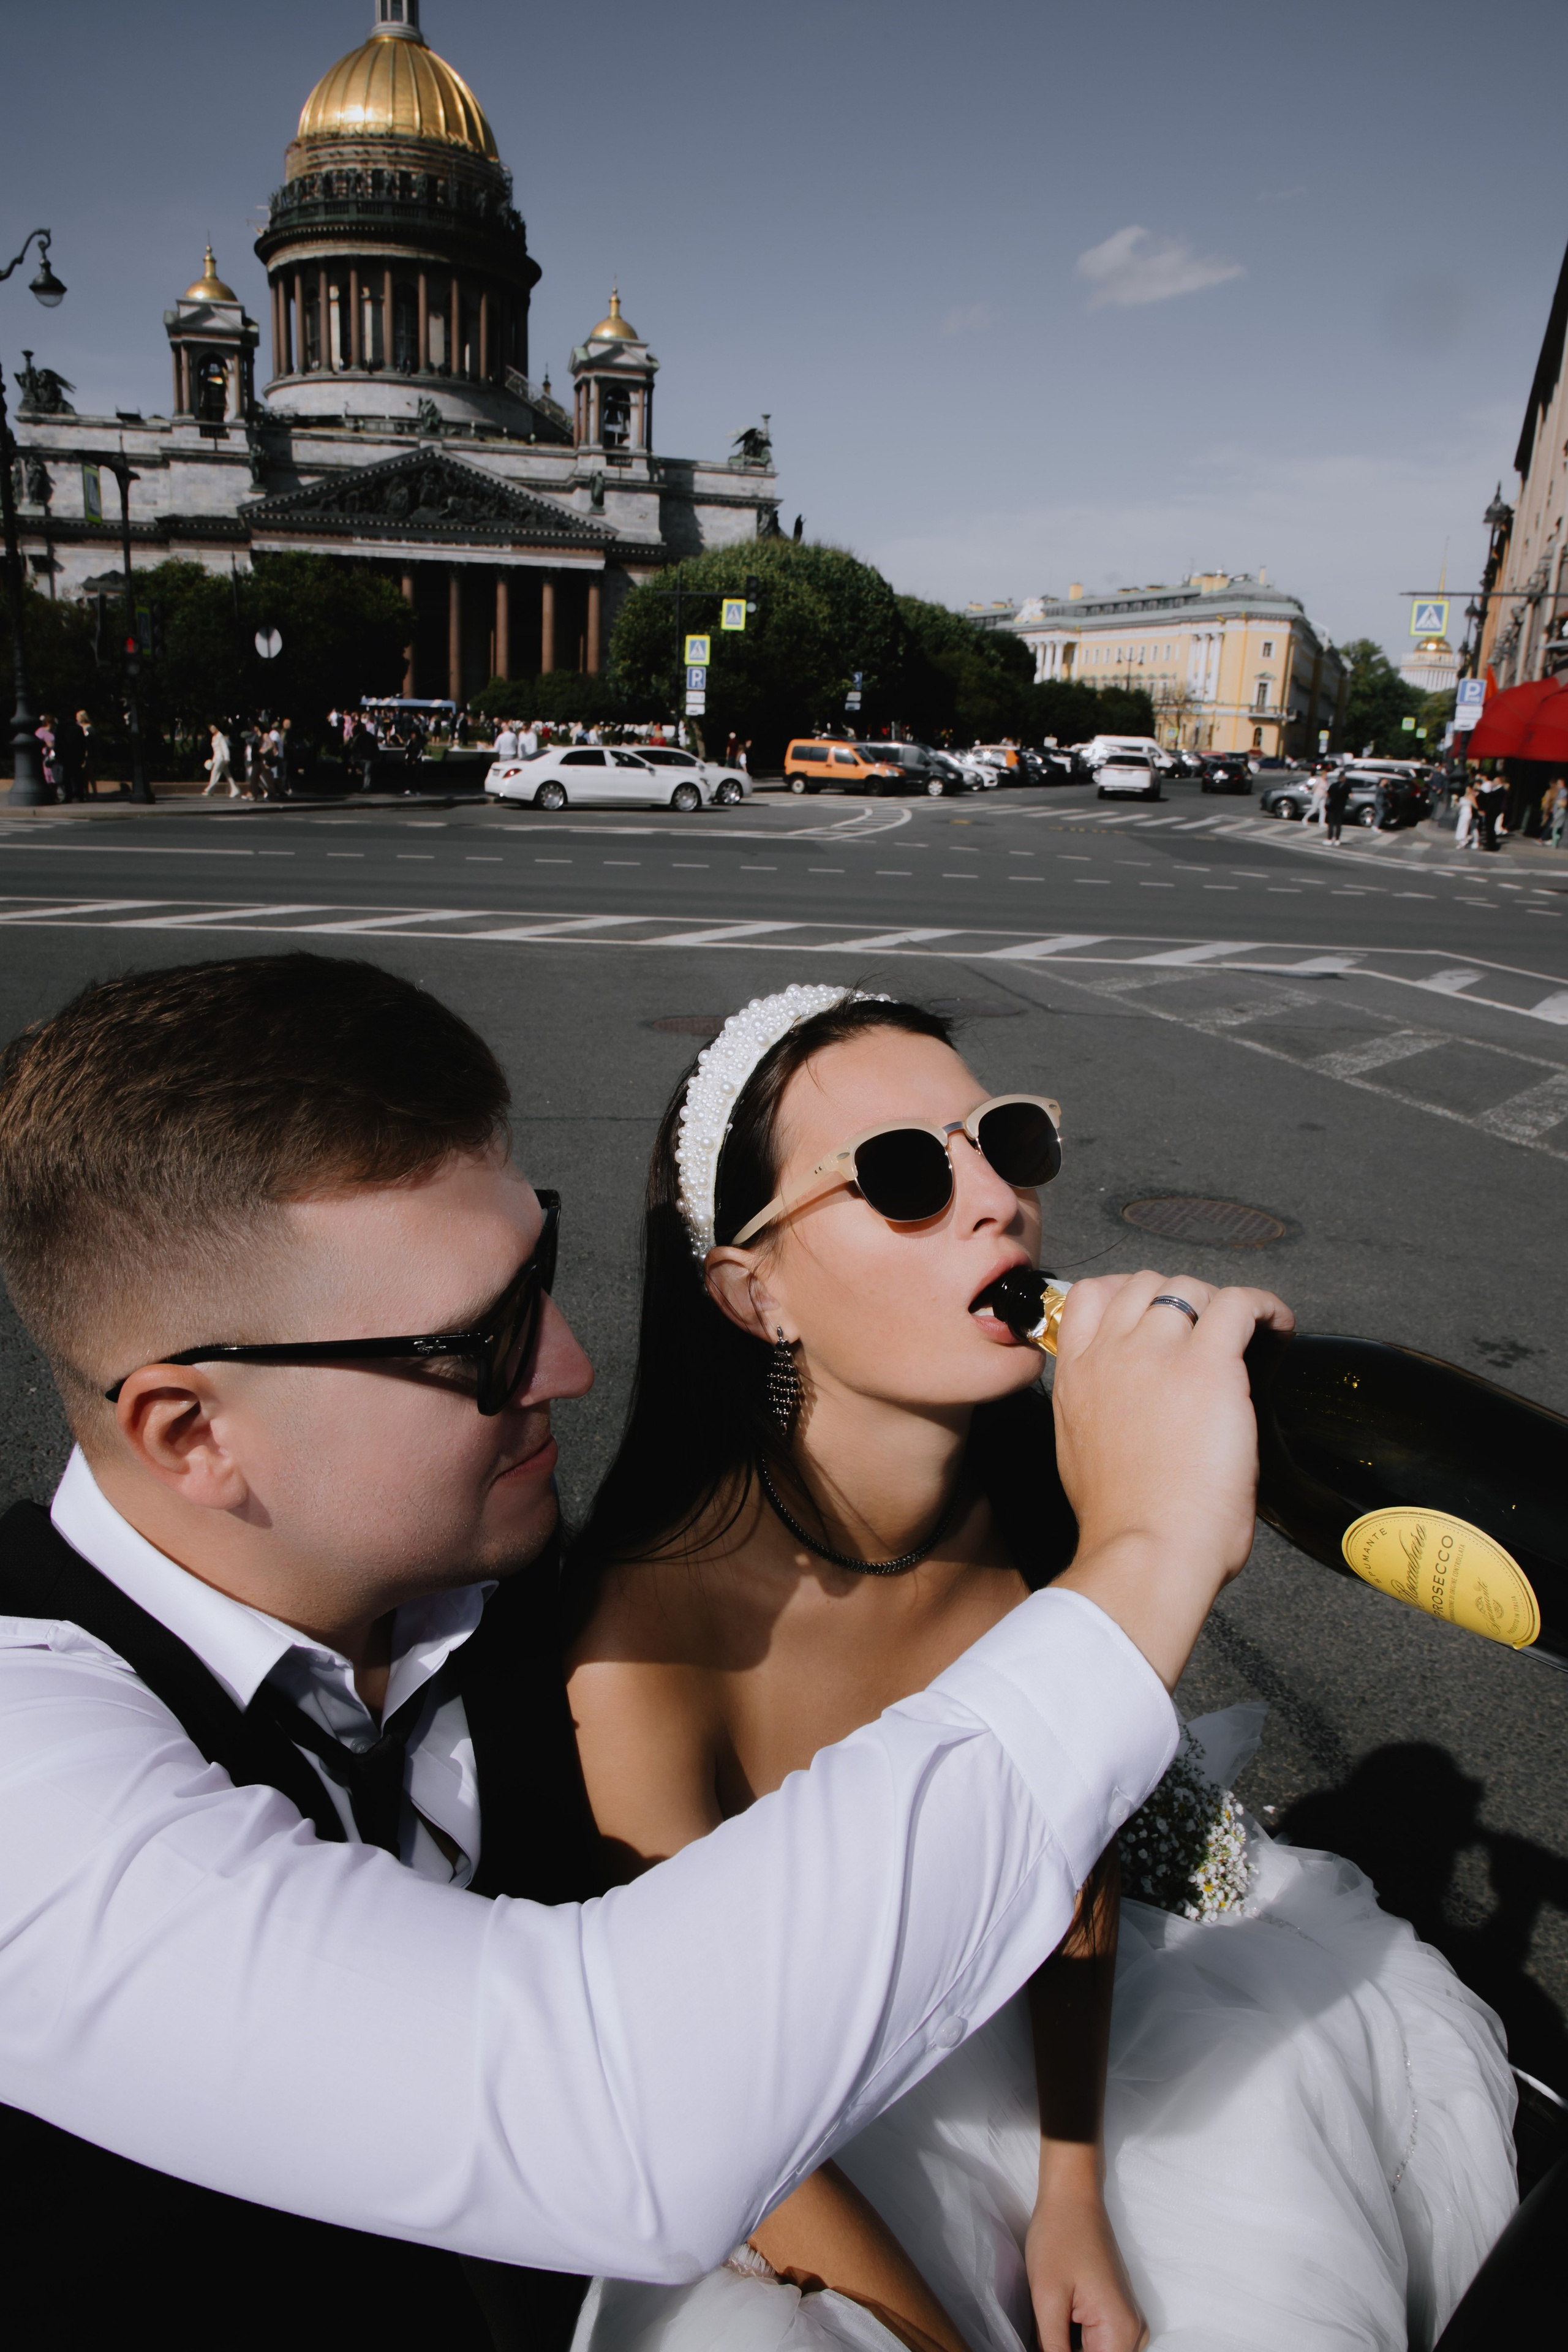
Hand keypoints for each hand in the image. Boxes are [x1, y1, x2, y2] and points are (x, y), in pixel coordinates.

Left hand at [1025, 2180, 1146, 2351]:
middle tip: (1047, 2327)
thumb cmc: (1058, 2239)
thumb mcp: (1048, 2300)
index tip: (1048, 2339)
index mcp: (1121, 2331)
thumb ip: (1054, 2350)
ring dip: (1069, 2347)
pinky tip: (1059, 2322)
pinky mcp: (1119, 2314)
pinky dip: (1075, 2342)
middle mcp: (1135, 2333)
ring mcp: (1130, 2323)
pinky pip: (1099, 2345)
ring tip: (1052, 2320)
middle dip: (1066, 2351)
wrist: (1072, 2198)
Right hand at [1051, 1270, 1293, 1690]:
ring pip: (1190, 1288)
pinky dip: (1265, 1307)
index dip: (1128, 1293)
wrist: (1144, 1548)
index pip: (1090, 1295)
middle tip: (1209, 1329)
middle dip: (1180, 1299)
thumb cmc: (1123, 1524)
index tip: (1155, 1313)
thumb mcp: (1081, 1456)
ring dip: (1218, 1303)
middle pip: (1145, 1284)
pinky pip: (1240, 1305)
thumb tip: (1131, 1412)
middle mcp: (1111, 1354)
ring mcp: (1157, 1354)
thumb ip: (1100, 1416)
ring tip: (1246, 1330)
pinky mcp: (1207, 1367)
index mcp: (1077, 1376)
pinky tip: (1278, 1325)